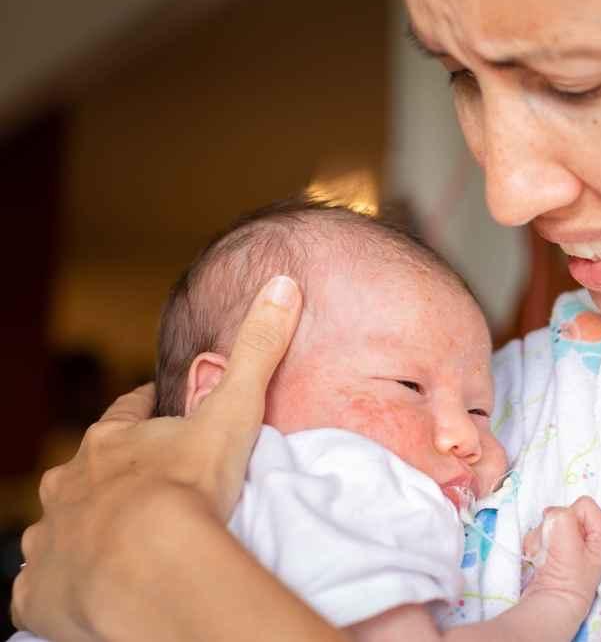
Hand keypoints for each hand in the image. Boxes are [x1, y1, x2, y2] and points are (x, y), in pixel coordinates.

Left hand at [11, 276, 301, 640]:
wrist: (149, 566)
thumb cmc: (188, 485)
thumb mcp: (233, 412)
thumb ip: (258, 350)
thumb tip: (282, 283)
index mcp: (110, 443)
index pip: (126, 416)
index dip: (145, 413)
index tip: (161, 412)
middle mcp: (69, 485)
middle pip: (88, 472)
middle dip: (111, 475)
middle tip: (146, 488)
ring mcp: (52, 539)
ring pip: (62, 526)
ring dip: (85, 528)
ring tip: (118, 542)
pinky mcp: (43, 591)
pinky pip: (46, 584)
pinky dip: (64, 582)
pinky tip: (88, 588)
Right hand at [522, 496, 600, 616]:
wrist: (550, 606)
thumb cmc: (565, 576)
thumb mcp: (567, 539)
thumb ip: (562, 516)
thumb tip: (551, 514)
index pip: (584, 504)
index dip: (571, 516)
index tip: (567, 537)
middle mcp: (590, 540)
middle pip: (564, 513)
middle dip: (553, 527)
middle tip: (554, 548)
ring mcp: (571, 546)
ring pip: (549, 523)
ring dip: (542, 537)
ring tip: (547, 557)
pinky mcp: (555, 552)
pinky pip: (541, 536)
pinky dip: (536, 545)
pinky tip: (541, 560)